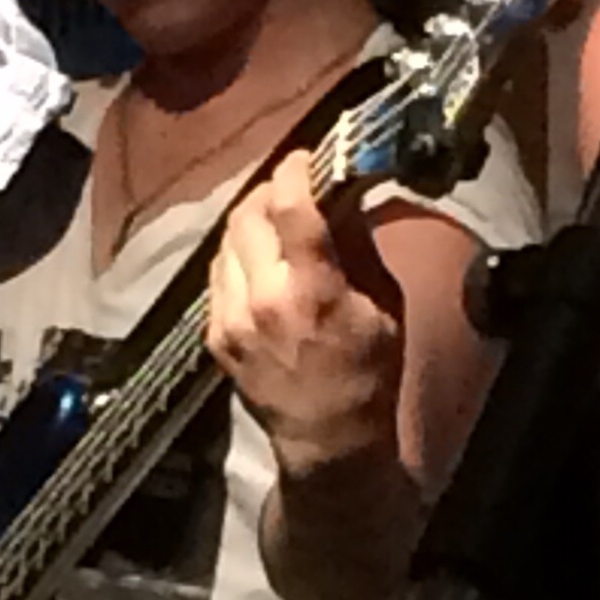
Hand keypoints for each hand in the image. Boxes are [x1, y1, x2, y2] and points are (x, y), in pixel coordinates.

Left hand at [206, 150, 404, 479]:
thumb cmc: (368, 374)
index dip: (296, 169)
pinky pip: (218, 274)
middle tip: (292, 187)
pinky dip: (238, 256)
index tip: (307, 157)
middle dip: (269, 191)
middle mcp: (263, 299)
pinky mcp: (214, 335)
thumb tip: (345, 194)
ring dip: (250, 222)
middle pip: (247, 214)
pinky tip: (261, 262)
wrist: (328, 442)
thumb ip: (360, 246)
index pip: (289, 205)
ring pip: (226, 241)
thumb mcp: (384, 306)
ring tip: (275, 221)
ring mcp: (231, 319)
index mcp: (313, 290)